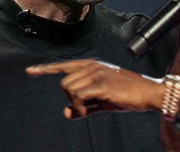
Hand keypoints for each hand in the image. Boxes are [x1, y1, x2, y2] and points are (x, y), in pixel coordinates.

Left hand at [27, 59, 163, 118]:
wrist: (149, 93)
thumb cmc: (128, 95)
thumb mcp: (102, 102)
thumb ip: (84, 107)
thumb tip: (66, 113)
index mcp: (92, 66)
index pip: (64, 67)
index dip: (46, 69)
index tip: (30, 71)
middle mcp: (92, 66)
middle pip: (64, 83)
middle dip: (71, 99)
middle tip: (87, 107)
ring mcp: (97, 74)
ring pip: (69, 90)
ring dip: (76, 104)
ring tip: (91, 108)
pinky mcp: (101, 84)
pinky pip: (78, 97)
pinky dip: (81, 108)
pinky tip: (90, 111)